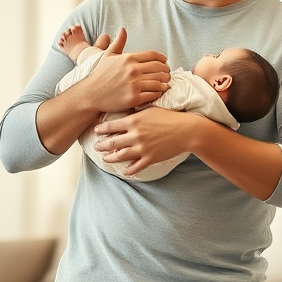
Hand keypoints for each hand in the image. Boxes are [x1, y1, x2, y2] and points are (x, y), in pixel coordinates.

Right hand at [80, 27, 170, 112]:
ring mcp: (134, 85)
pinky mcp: (134, 98)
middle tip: (167, 74)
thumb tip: (122, 29)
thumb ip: (118, 43)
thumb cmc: (99, 75)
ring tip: (165, 83)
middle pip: (159, 68)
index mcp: (128, 58)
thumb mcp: (108, 56)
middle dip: (166, 71)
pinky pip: (153, 94)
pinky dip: (159, 93)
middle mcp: (133, 70)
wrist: (90, 94)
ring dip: (165, 82)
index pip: (153, 55)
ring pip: (159, 82)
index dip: (162, 59)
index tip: (165, 62)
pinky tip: (158, 92)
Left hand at [93, 107, 209, 175]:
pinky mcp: (150, 158)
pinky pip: (136, 167)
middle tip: (96, 147)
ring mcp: (142, 148)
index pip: (111, 126)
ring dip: (111, 158)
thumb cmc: (170, 117)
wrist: (186, 130)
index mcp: (134, 121)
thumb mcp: (151, 109)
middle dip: (101, 146)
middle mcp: (135, 135)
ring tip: (106, 159)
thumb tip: (126, 112)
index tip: (95, 131)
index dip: (101, 129)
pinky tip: (125, 171)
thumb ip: (136, 112)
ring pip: (120, 156)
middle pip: (112, 143)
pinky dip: (129, 170)